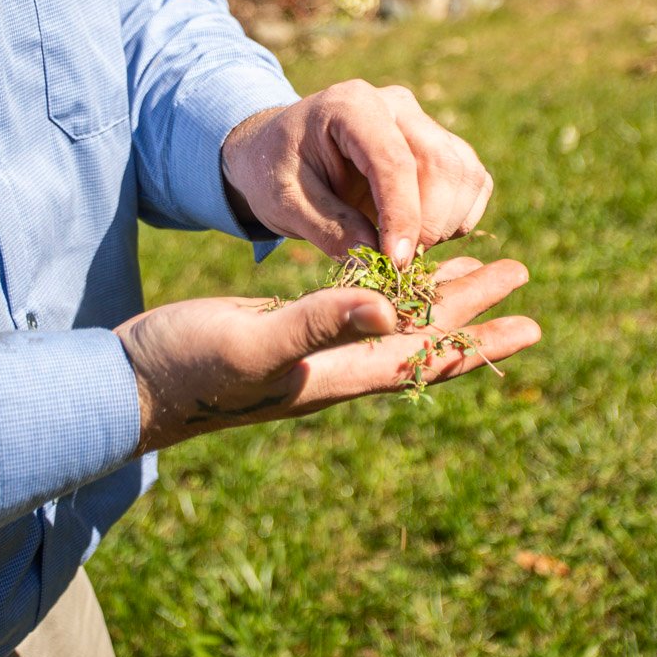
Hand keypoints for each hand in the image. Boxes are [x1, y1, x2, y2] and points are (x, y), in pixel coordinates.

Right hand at [112, 257, 536, 451]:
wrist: (124, 384)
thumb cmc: (184, 368)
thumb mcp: (253, 345)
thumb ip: (318, 325)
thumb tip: (390, 309)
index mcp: (333, 374)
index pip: (425, 356)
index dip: (478, 340)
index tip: (531, 320)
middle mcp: (329, 367)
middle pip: (418, 336)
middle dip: (471, 309)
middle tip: (520, 275)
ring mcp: (303, 353)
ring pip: (387, 323)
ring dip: (432, 298)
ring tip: (470, 272)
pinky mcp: (277, 337)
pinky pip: (349, 311)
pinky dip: (380, 291)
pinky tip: (382, 277)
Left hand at [223, 81, 491, 265]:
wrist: (280, 152)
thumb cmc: (275, 172)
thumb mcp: (283, 202)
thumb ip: (327, 228)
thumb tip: (376, 262)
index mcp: (352, 106)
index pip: (394, 161)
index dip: (402, 215)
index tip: (397, 262)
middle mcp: (397, 105)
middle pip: (440, 165)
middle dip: (427, 224)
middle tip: (393, 262)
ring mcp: (425, 122)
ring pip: (464, 175)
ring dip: (445, 223)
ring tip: (399, 246)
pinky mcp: (444, 146)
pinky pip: (472, 183)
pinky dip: (457, 218)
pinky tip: (419, 232)